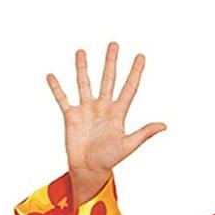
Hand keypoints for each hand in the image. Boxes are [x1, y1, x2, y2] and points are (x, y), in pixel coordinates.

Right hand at [46, 42, 166, 203]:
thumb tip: (164, 125)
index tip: (140, 56)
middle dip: (111, 62)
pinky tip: (51, 76)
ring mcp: (86, 110)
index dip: (135, 72)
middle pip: (108, 80)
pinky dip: (56, 88)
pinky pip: (62, 98)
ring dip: (82, 68)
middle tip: (113, 44)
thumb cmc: (109, 160)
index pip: (129, 88)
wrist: (89, 170)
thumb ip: (144, 133)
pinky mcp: (71, 116)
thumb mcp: (128, 145)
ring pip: (84, 83)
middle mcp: (102, 108)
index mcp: (118, 114)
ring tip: (81, 51)